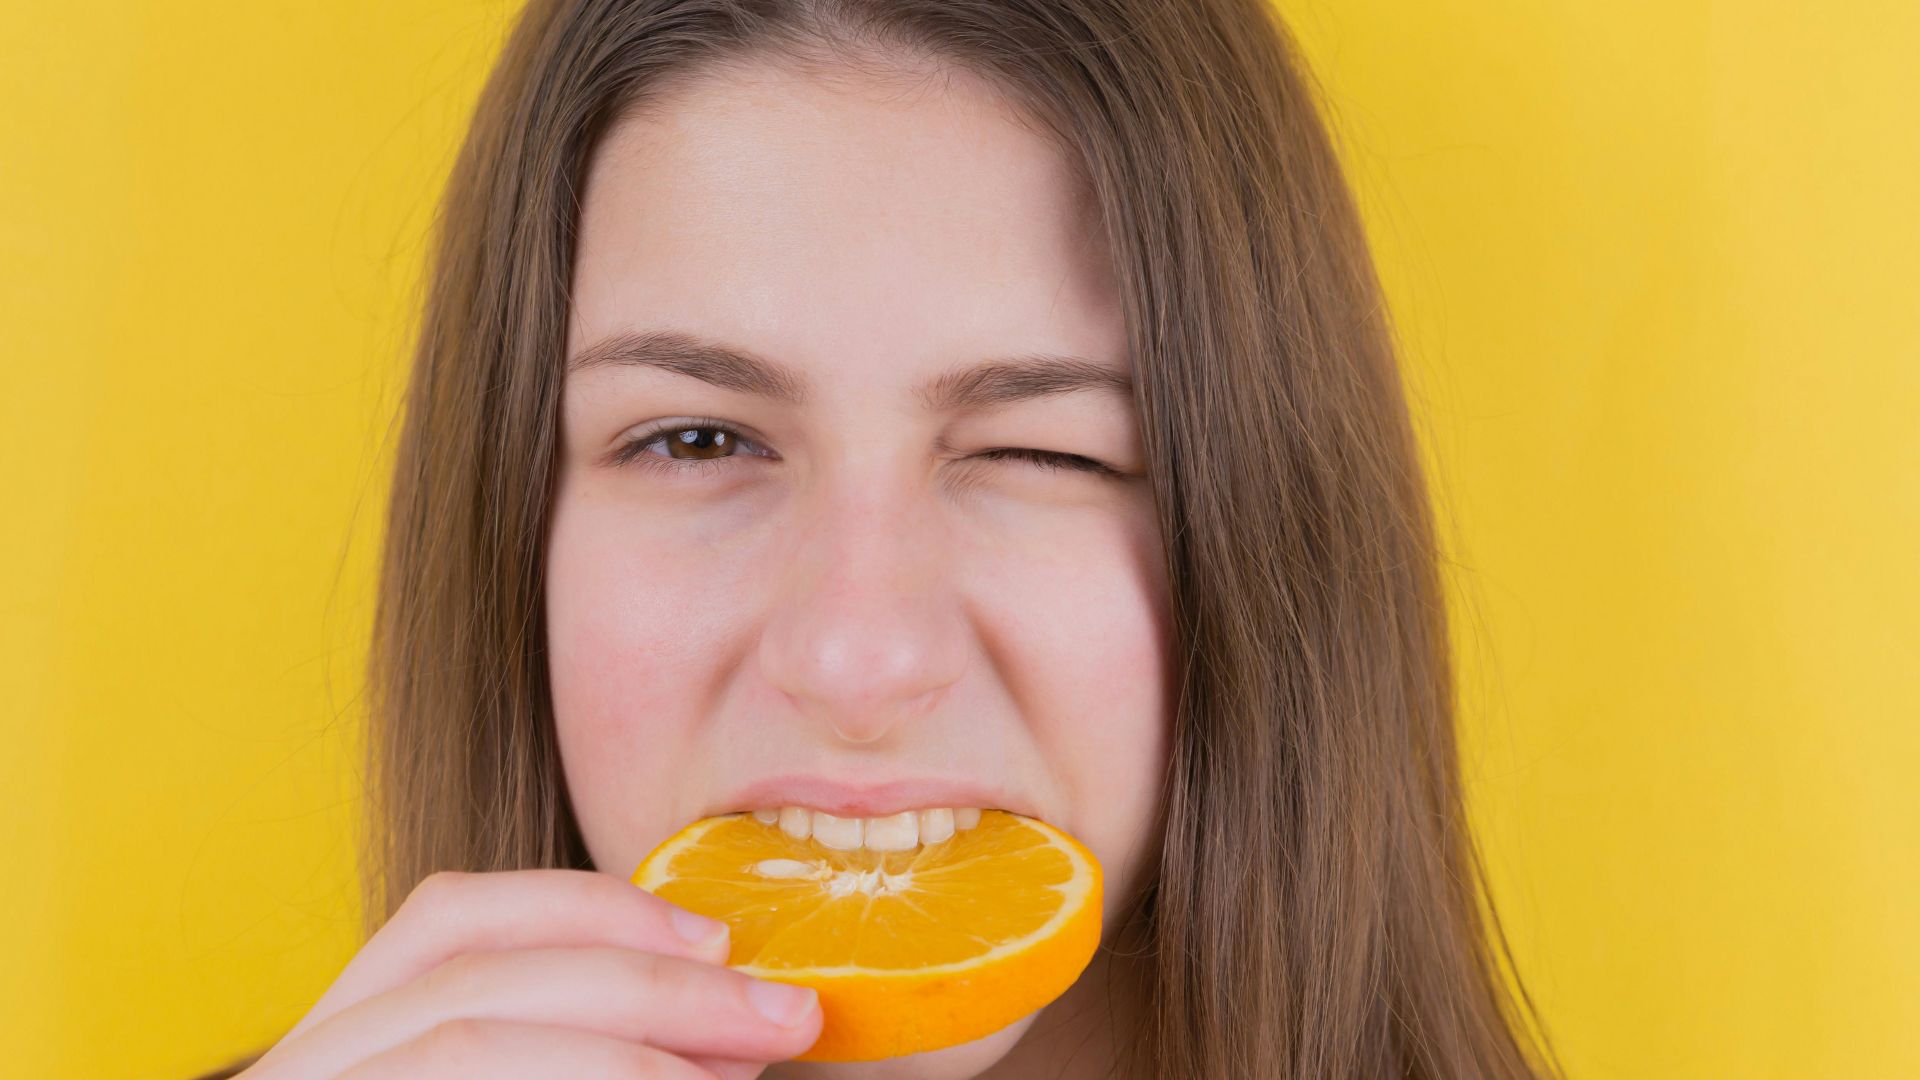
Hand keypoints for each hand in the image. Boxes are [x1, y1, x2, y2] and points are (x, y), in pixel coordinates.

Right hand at [238, 869, 820, 1078]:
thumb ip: (593, 1055)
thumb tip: (740, 1026)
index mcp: (344, 1040)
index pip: (447, 920)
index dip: (587, 907)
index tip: (716, 934)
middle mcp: (302, 1073)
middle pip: (479, 982)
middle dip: (651, 988)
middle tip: (781, 1018)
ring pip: (465, 1046)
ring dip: (627, 1058)